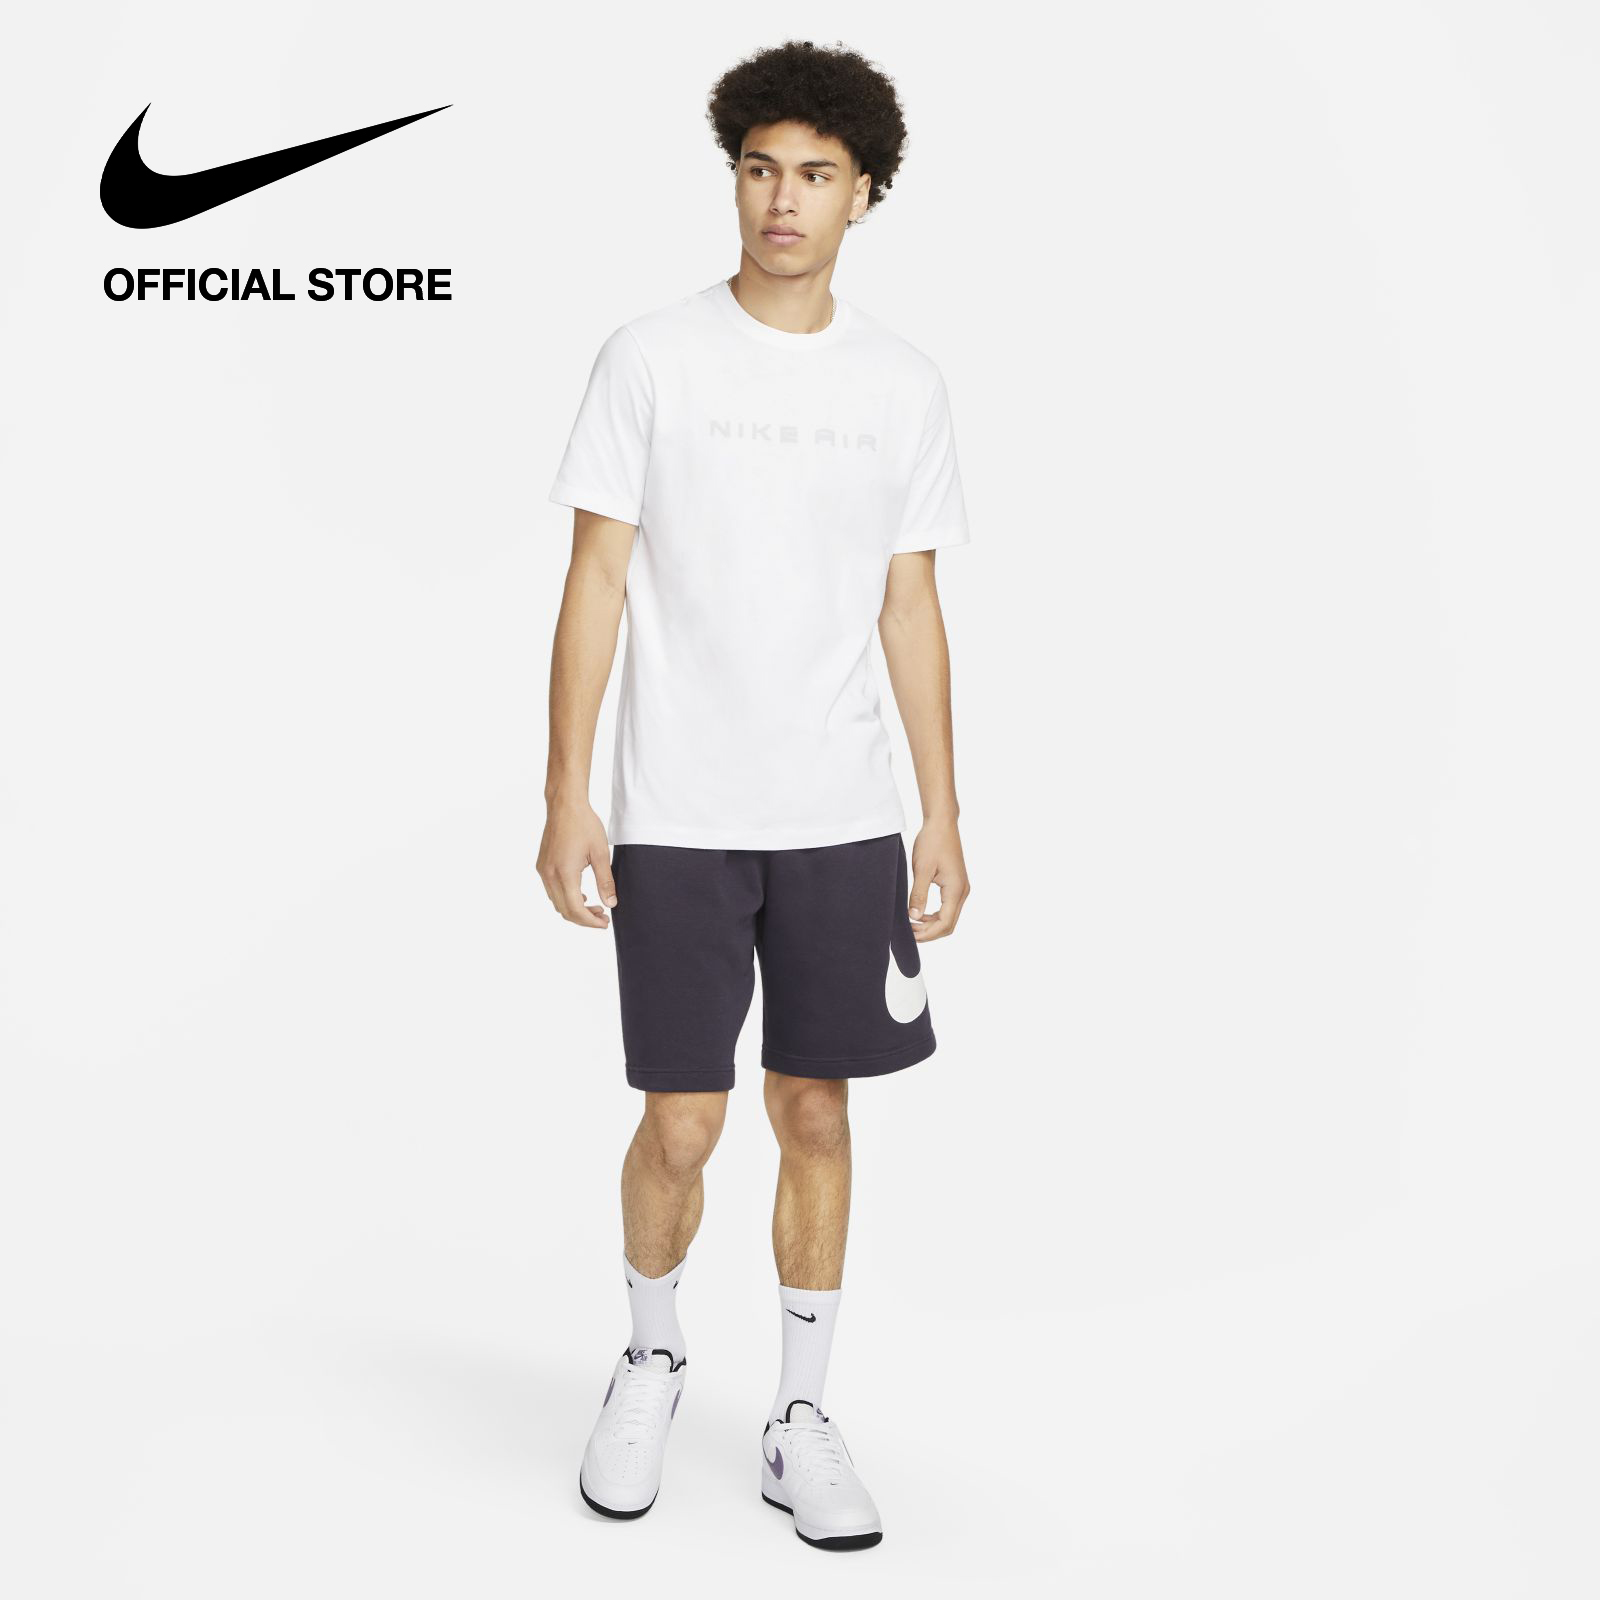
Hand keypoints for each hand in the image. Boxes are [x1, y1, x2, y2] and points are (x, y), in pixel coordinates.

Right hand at [537, 801, 616, 928]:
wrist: (565, 805)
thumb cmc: (584, 825)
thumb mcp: (600, 853)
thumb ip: (605, 881)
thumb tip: (611, 904)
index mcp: (565, 873)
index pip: (575, 909)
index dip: (590, 922)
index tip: (605, 923)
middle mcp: (549, 875)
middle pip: (564, 910)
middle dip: (584, 918)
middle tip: (603, 917)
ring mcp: (543, 870)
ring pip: (557, 902)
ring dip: (574, 909)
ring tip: (595, 906)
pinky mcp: (542, 865)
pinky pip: (552, 891)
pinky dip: (565, 898)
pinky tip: (581, 894)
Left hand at [907, 818, 968, 940]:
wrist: (942, 824)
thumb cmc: (932, 842)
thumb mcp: (922, 869)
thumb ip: (918, 895)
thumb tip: (914, 917)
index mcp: (956, 890)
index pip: (945, 924)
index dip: (927, 934)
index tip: (910, 935)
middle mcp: (962, 892)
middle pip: (948, 924)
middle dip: (929, 932)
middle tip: (908, 932)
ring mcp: (960, 888)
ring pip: (949, 917)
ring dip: (931, 925)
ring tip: (911, 924)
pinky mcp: (956, 884)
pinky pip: (947, 907)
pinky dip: (934, 915)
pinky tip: (920, 913)